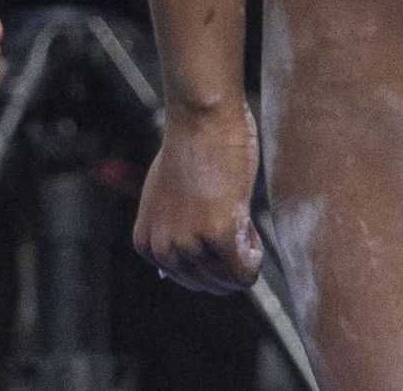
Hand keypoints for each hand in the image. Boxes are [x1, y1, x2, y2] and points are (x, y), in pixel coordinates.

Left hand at [136, 103, 264, 293]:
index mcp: (147, 244)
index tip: (210, 213)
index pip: (191, 280)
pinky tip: (247, 220)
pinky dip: (255, 255)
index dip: (211, 251)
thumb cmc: (191, 150)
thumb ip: (171, 235)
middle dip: (230, 255)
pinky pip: (246, 273)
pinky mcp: (218, 237)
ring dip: (244, 251)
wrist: (202, 118)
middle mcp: (163, 250)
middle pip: (212, 284)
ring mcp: (190, 245)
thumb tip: (175, 274)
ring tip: (234, 208)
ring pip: (231, 280)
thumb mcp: (167, 199)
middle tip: (228, 210)